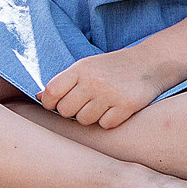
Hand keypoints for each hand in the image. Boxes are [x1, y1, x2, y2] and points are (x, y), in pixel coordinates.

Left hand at [38, 49, 171, 129]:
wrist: (149, 62)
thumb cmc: (111, 67)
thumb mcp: (86, 67)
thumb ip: (63, 81)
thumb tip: (37, 97)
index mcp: (80, 69)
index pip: (51, 92)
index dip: (49, 103)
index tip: (55, 105)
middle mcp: (93, 81)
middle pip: (65, 111)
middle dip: (70, 112)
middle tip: (82, 105)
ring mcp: (110, 94)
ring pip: (84, 120)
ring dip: (90, 117)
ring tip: (99, 106)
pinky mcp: (126, 106)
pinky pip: (105, 125)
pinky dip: (108, 121)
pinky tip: (114, 110)